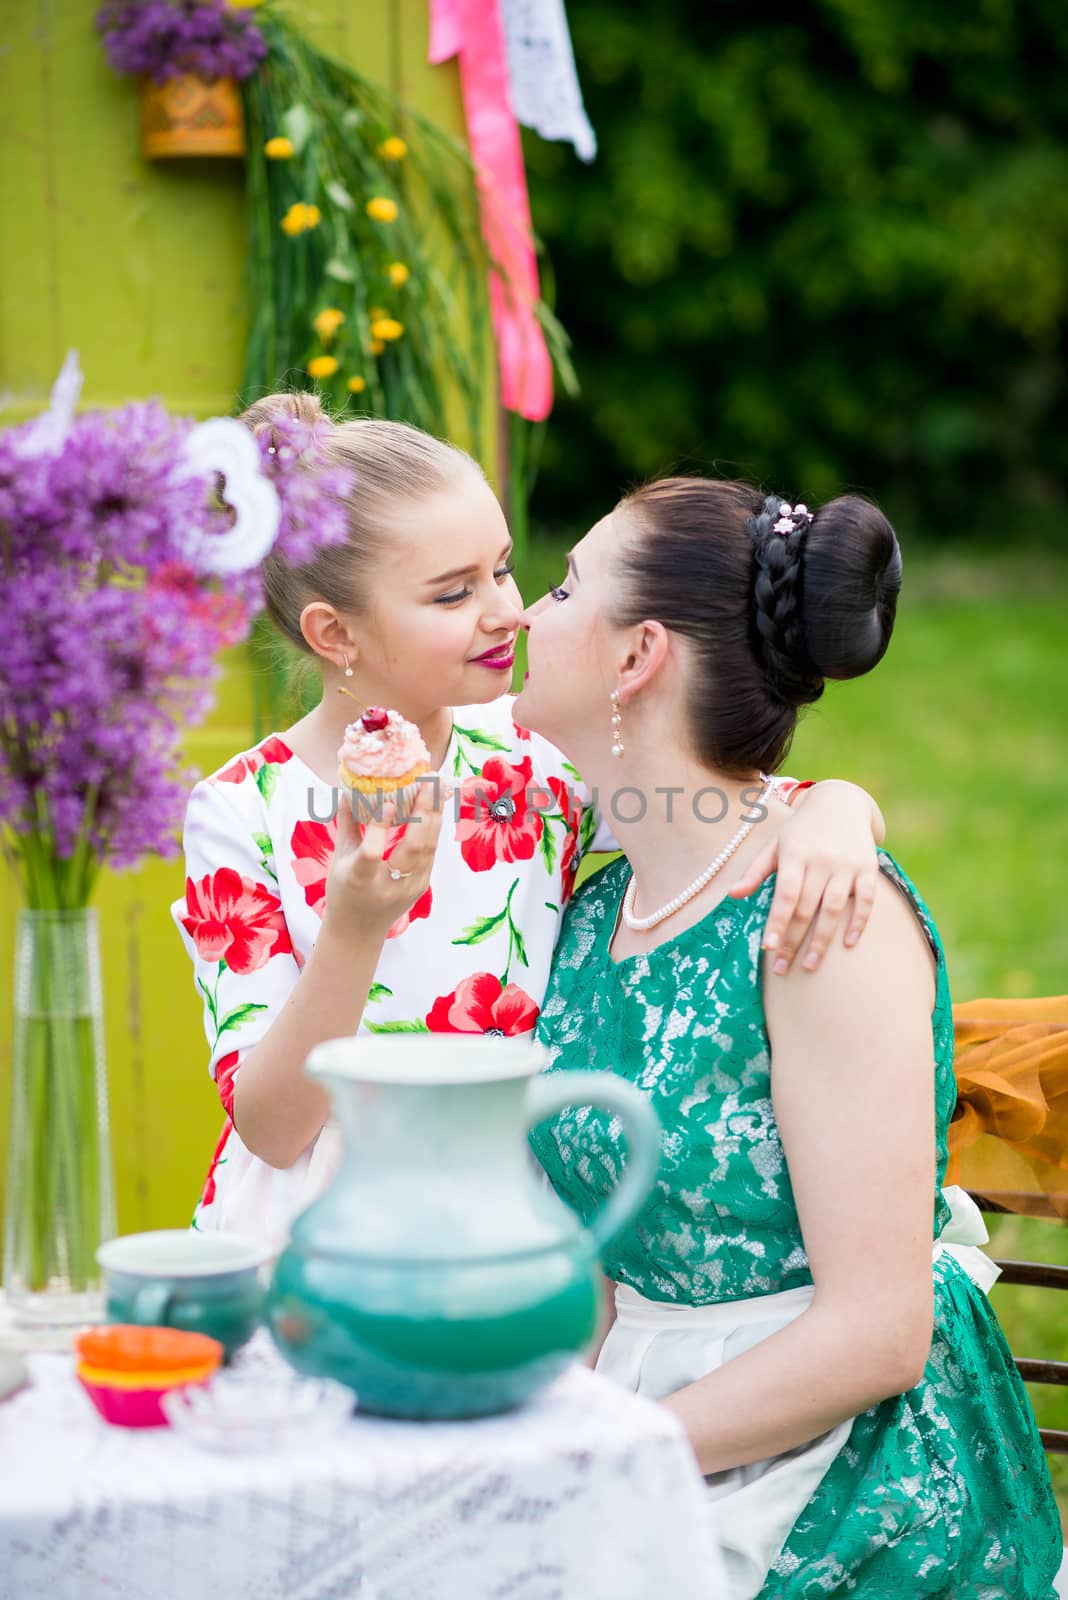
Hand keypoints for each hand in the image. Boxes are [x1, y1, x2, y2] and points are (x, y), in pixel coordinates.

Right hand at [323, 779, 447, 944]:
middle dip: (424, 812)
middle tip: (429, 781)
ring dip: (436, 815)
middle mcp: (388, 885)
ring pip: (429, 848)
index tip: (388, 800)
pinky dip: (434, 827)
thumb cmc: (344, 890)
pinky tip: (437, 806)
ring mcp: (410, 887)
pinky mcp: (422, 886)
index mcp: (360, 879)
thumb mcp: (339, 859)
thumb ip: (346, 823)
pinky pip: (431, 852)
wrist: (358, 931)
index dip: (380, 826)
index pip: (372, 852)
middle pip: (413, 848)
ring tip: (440, 786)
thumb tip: (348, 788)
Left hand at [729, 781, 880, 973]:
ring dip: (822, 940)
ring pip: (834, 908)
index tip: (768, 948)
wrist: (841, 802)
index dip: (777, 922)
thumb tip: (732, 894)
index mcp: (794, 854)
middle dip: (793, 940)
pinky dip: (859, 922)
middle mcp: (821, 860)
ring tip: (810, 966)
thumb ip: (756, 871)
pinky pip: (866, 899)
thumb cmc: (801, 830)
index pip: (785, 894)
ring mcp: (846, 864)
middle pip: (806, 908)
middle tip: (782, 969)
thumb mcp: (775, 844)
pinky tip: (848, 944)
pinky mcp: (868, 868)